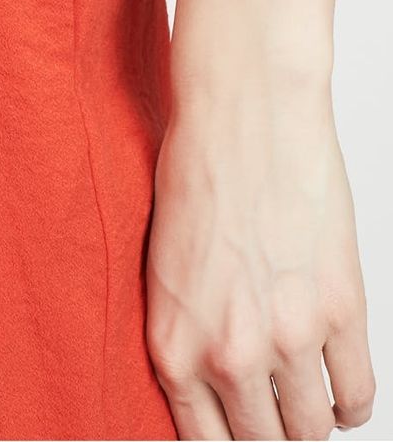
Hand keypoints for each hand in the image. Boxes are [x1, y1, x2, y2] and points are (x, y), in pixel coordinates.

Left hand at [146, 87, 374, 439]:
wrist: (244, 113)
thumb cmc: (198, 170)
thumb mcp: (165, 265)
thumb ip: (188, 333)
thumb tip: (212, 382)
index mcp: (174, 345)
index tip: (242, 436)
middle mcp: (228, 355)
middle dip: (271, 436)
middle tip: (277, 420)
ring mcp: (288, 339)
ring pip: (313, 432)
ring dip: (314, 424)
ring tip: (310, 407)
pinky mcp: (340, 313)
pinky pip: (357, 395)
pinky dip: (351, 405)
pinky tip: (341, 393)